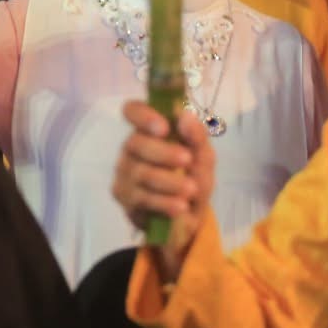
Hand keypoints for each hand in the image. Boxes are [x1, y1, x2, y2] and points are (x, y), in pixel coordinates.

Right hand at [112, 100, 215, 278]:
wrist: (189, 217)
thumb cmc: (193, 177)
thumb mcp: (204, 157)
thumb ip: (197, 136)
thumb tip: (185, 116)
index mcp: (151, 129)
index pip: (133, 110)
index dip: (144, 115)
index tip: (164, 128)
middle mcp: (132, 146)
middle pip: (136, 142)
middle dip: (165, 153)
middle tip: (188, 161)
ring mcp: (124, 170)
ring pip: (140, 172)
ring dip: (169, 181)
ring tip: (191, 190)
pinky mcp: (122, 195)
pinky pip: (140, 197)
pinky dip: (163, 202)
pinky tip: (179, 206)